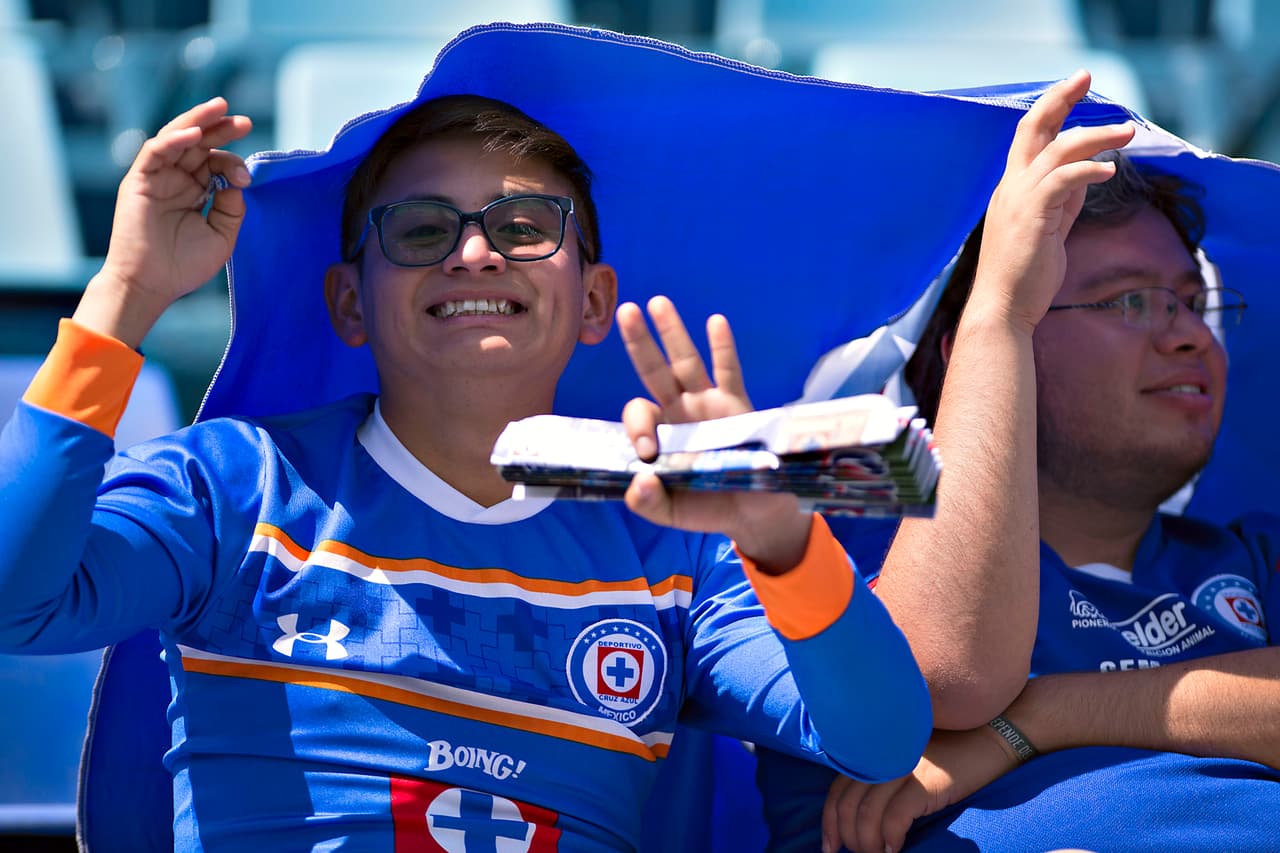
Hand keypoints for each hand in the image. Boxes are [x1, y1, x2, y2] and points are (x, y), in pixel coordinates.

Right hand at [76, 97, 252, 347]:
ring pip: (177, 138)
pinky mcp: (139, 179)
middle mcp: (176, 179)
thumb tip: (237, 180)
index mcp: (195, 190)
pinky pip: (156, 151)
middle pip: (200, 144)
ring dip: (198, 121)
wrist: (152, 285)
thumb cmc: (184, 265)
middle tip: (245, 121)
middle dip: (221, 129)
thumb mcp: (221, 235)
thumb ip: (232, 207)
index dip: (233, 163)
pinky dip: (174, 139)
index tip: (247, 176)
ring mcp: (157, 177)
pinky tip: (194, 135)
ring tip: (219, 108)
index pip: (216, 163)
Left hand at [616, 296, 808, 569]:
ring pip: (687, 362)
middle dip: (640, 342)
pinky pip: (729, 373)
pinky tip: (715, 321)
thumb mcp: (673, 514)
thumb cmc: (709, 508)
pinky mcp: (738, 406)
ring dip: (674, 332)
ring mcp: (708, 405)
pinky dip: (724, 348)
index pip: (640, 414)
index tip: (647, 450)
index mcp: (660, 435)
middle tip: (625, 310)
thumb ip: (650, 504)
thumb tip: (638, 482)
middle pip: (655, 371)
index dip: (637, 425)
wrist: (755, 514)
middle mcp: (680, 413)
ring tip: (658, 302)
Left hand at [821, 726, 1019, 852]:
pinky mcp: (925, 782)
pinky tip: (895, 849)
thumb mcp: (908, 762)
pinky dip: (890, 838)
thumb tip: (861, 820)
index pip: (837, 791)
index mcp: (874, 752)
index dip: (830, 823)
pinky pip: (894, 818)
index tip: (830, 846)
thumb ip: (883, 778)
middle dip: (847, 838)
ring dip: (867, 844)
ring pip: (866, 815)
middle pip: (846, 805)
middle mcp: (881, 757)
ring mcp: (902, 768)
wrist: (993, 737)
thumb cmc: (951, 755)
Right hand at [969, 70, 1135, 335]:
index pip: (1031, 136)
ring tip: (1127, 131)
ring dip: (1095, 135)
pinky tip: (1109, 170)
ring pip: (1056, 149)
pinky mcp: (1031, 215)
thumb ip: (1064, 199)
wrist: (1003, 308)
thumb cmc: (1024, 276)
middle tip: (1086, 76)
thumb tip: (1090, 173)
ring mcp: (1018, 199)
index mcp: (1013, 188)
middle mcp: (1011, 187)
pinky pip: (1062, 180)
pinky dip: (1088, 169)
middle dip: (1060, 98)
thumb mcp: (1049, 228)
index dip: (1053, 108)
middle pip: (1033, 126)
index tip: (1077, 87)